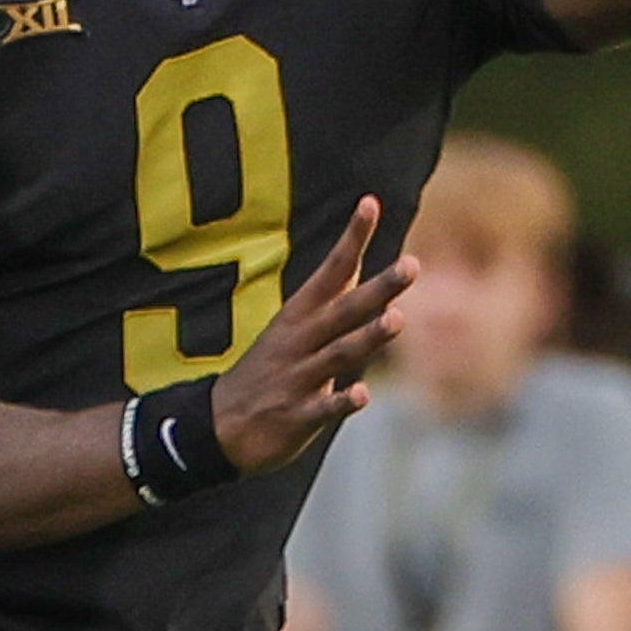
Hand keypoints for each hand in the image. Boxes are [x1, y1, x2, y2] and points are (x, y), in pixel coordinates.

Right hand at [209, 199, 413, 474]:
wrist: (219, 427)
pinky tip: (362, 394)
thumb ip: (332, 300)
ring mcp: (297, 378)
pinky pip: (322, 408)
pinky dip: (341, 401)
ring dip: (367, 338)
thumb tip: (358, 259)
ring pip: (337, 354)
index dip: (352, 238)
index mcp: (299, 316)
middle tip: (412, 265)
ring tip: (398, 319)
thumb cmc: (270, 370)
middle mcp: (299, 341)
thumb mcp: (294, 329)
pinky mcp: (296, 417)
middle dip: (378, 288)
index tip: (370, 202)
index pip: (331, 270)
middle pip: (343, 310)